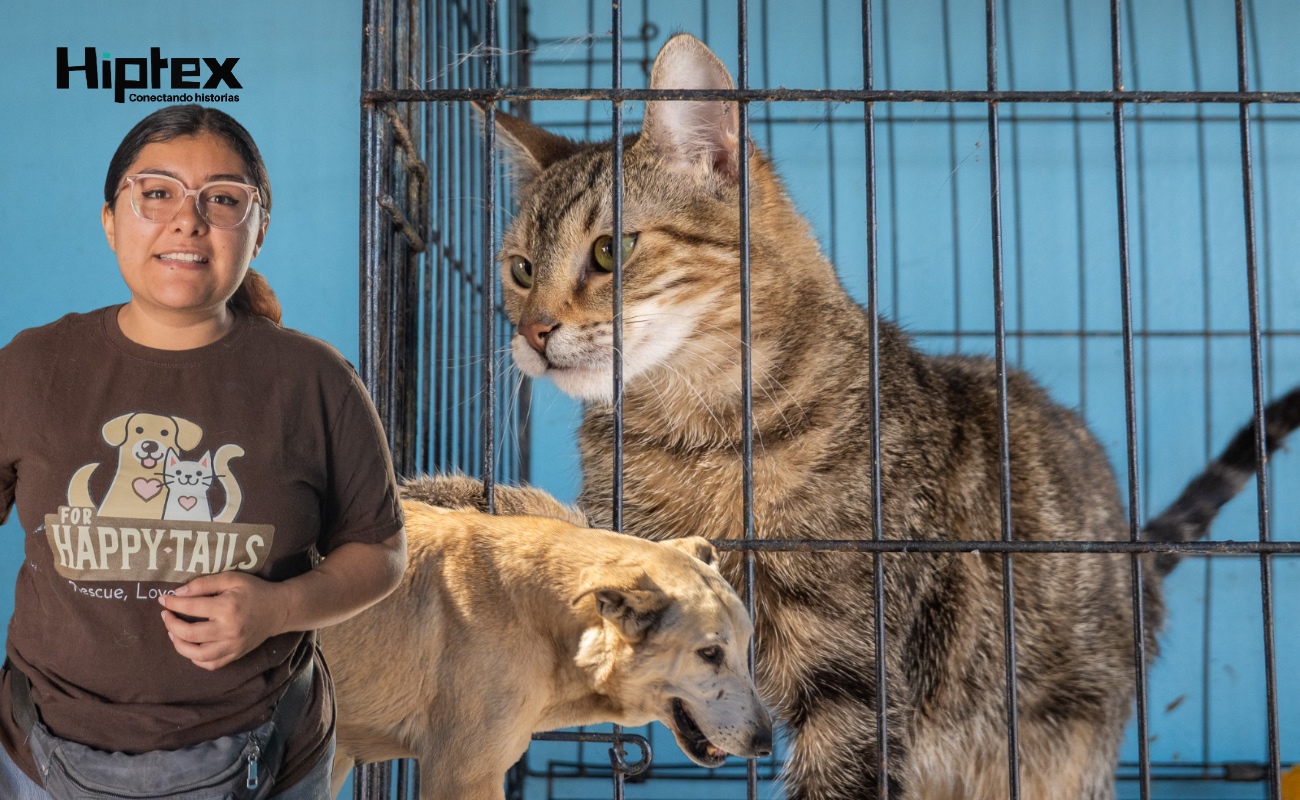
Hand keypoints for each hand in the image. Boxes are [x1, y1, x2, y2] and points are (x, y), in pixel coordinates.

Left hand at [159, 572, 288, 670]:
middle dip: (171, 624)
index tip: (163, 599)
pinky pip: (210, 664)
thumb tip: (177, 593)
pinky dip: (196, 659)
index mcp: (227, 608)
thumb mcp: (231, 578)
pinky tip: (191, 647)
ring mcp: (232, 646)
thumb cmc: (254, 590)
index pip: (191, 607)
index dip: (173, 603)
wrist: (279, 609)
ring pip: (197, 654)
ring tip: (173, 634)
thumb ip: (204, 584)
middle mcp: (228, 630)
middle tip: (166, 616)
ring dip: (179, 645)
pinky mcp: (235, 654)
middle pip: (189, 633)